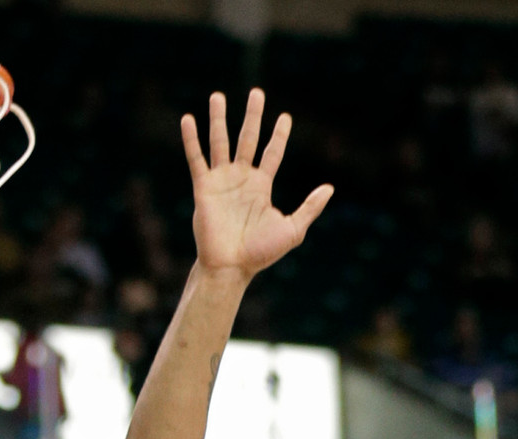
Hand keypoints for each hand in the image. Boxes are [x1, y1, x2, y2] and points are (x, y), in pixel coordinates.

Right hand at [182, 90, 331, 284]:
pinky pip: (196, 158)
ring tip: (218, 96)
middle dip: (253, 116)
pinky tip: (188, 119)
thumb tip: (329, 188)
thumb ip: (310, 208)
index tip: (285, 118)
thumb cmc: (260, 253)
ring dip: (219, 119)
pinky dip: (191, 139)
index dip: (279, 135)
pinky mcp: (203, 187)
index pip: (272, 153)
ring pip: (220, 142)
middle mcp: (241, 178)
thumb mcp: (292, 229)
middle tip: (257, 93)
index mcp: (261, 186)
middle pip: (248, 138)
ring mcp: (221, 181)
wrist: (231, 267)